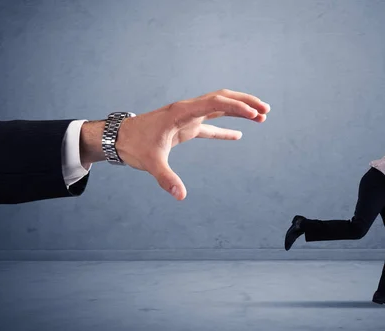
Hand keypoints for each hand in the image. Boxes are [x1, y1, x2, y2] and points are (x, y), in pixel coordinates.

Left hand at [80, 89, 269, 200]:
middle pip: (222, 98)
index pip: (215, 103)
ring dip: (240, 110)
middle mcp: (188, 110)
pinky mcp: (187, 128)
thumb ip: (166, 178)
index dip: (236, 107)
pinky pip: (211, 126)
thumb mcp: (150, 162)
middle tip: (266, 110)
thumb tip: (180, 195)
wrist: (119, 138)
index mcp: (181, 112)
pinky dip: (226, 129)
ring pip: (219, 107)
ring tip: (261, 117)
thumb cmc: (133, 145)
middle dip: (245, 102)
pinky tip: (239, 136)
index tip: (254, 114)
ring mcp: (188, 118)